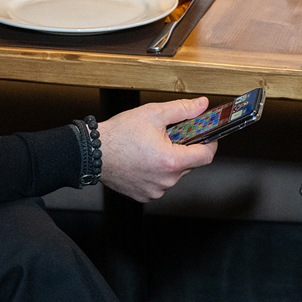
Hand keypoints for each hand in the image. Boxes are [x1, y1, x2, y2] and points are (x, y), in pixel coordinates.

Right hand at [98, 96, 217, 201]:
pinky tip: (144, 160)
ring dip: (169, 162)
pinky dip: (156, 172)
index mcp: (171, 161)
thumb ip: (182, 109)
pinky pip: (159, 183)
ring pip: (174, 174)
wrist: (92, 152)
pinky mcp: (144, 195)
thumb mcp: (153, 114)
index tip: (207, 137)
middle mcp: (165, 180)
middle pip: (189, 164)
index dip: (209, 143)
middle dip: (183, 149)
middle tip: (170, 136)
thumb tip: (201, 105)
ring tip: (152, 148)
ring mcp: (155, 190)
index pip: (206, 156)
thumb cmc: (118, 134)